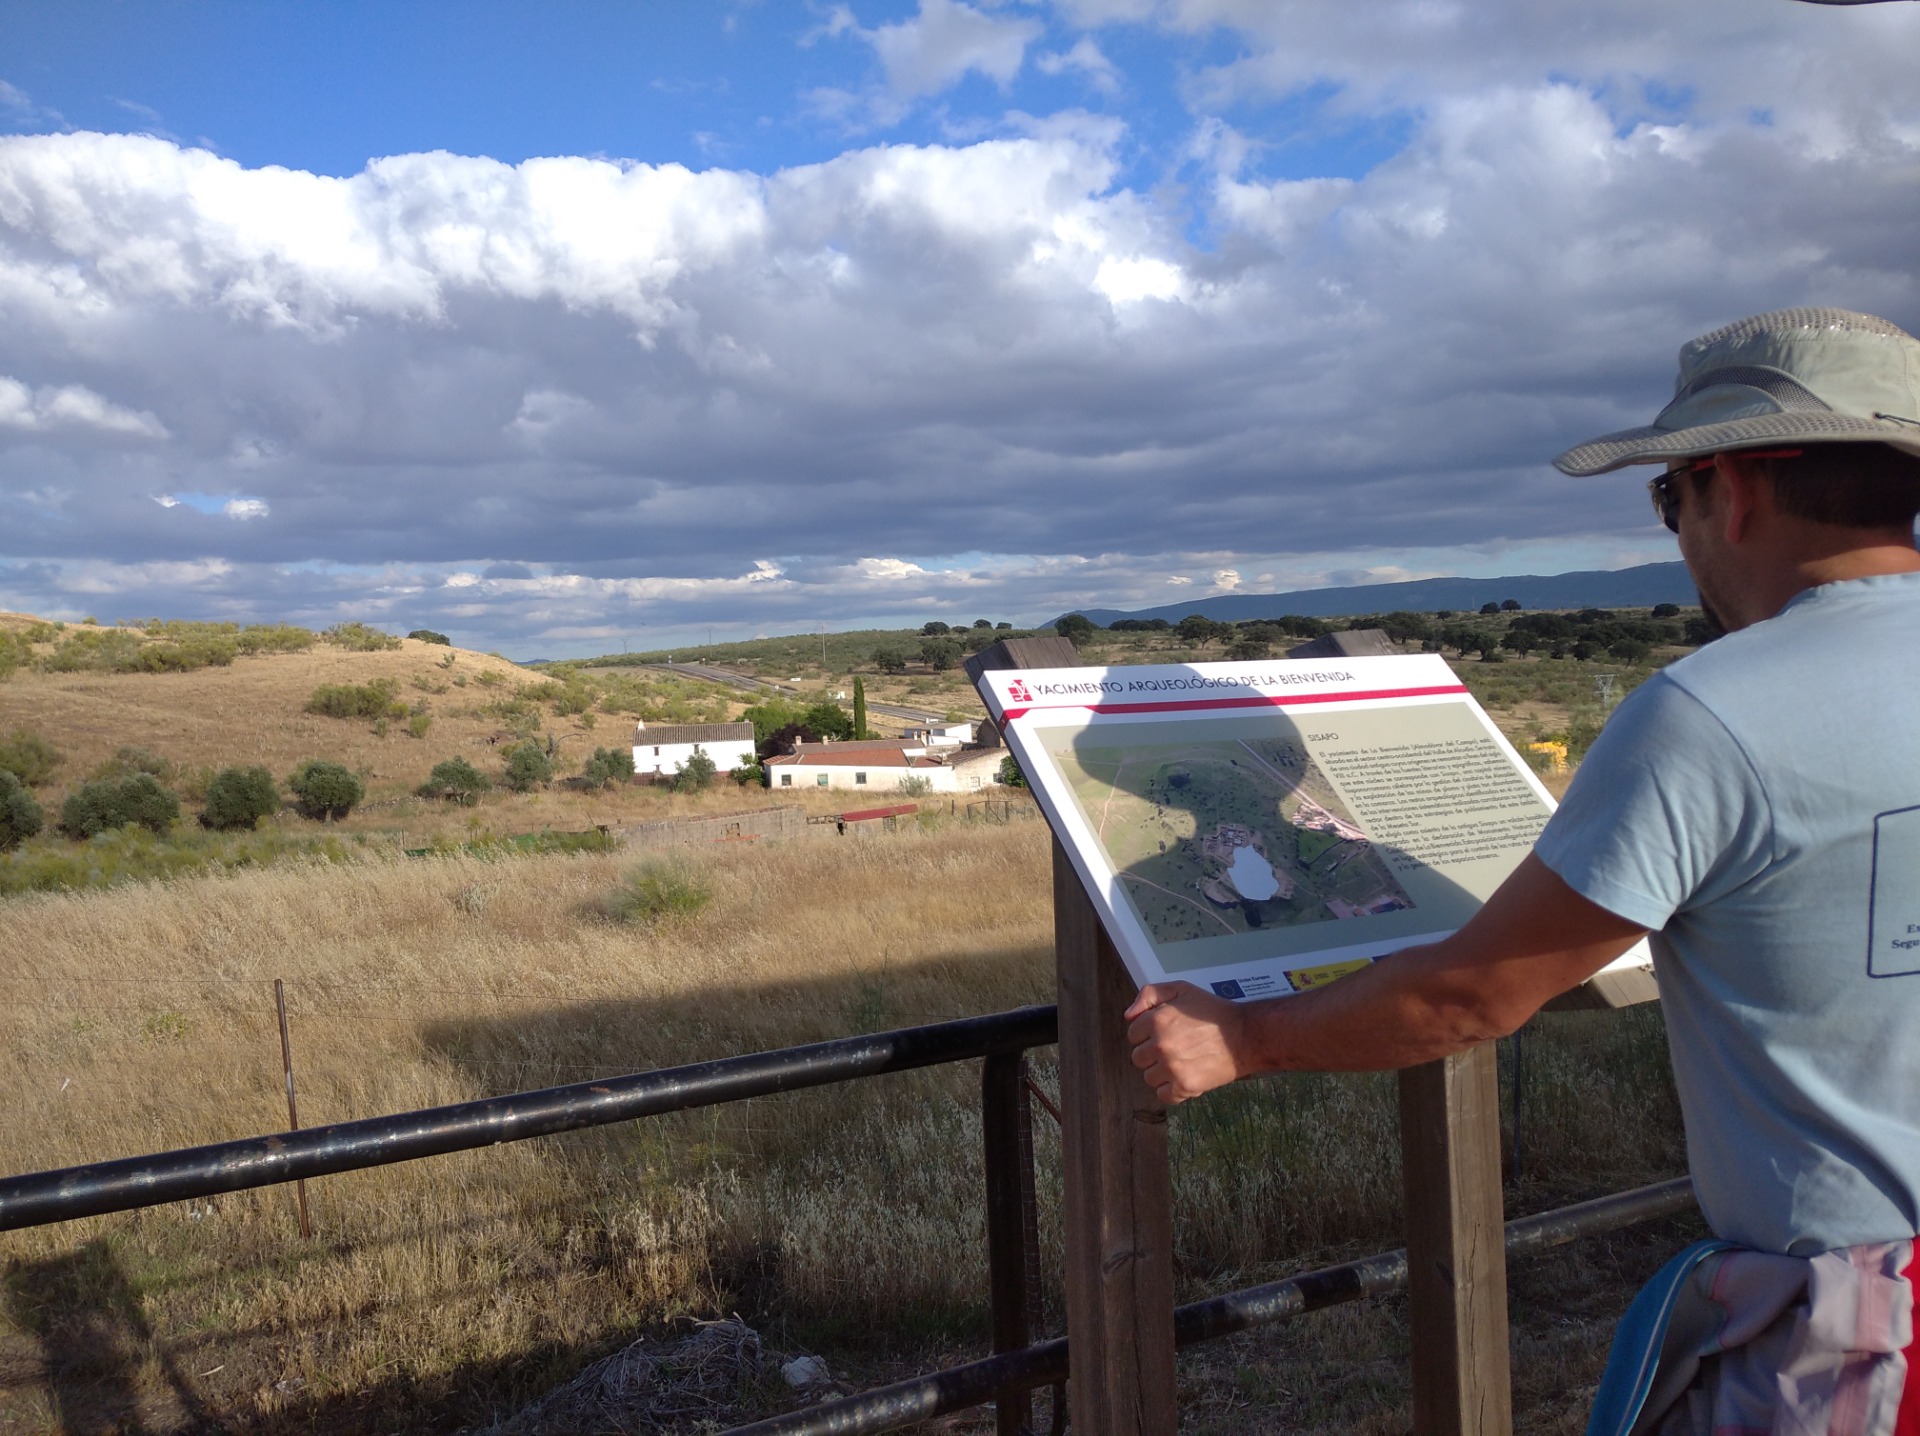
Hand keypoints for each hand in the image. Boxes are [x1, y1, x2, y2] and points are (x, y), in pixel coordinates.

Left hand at [1124, 982, 1246, 1103]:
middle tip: (1175, 1047)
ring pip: (1149, 1077)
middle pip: (1138, 1058)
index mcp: (1156, 1020)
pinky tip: (1184, 1076)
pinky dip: (1172, 1090)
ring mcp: (1172, 1068)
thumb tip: (1129, 1015)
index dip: (1148, 1033)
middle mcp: (1161, 1045)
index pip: (1133, 1035)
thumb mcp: (1181, 990)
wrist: (1245, 1036)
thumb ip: (1150, 994)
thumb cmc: (1213, 1012)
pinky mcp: (1185, 1086)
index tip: (1165, 1032)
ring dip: (1162, 1072)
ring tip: (1182, 1061)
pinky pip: (1163, 1095)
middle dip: (1153, 1053)